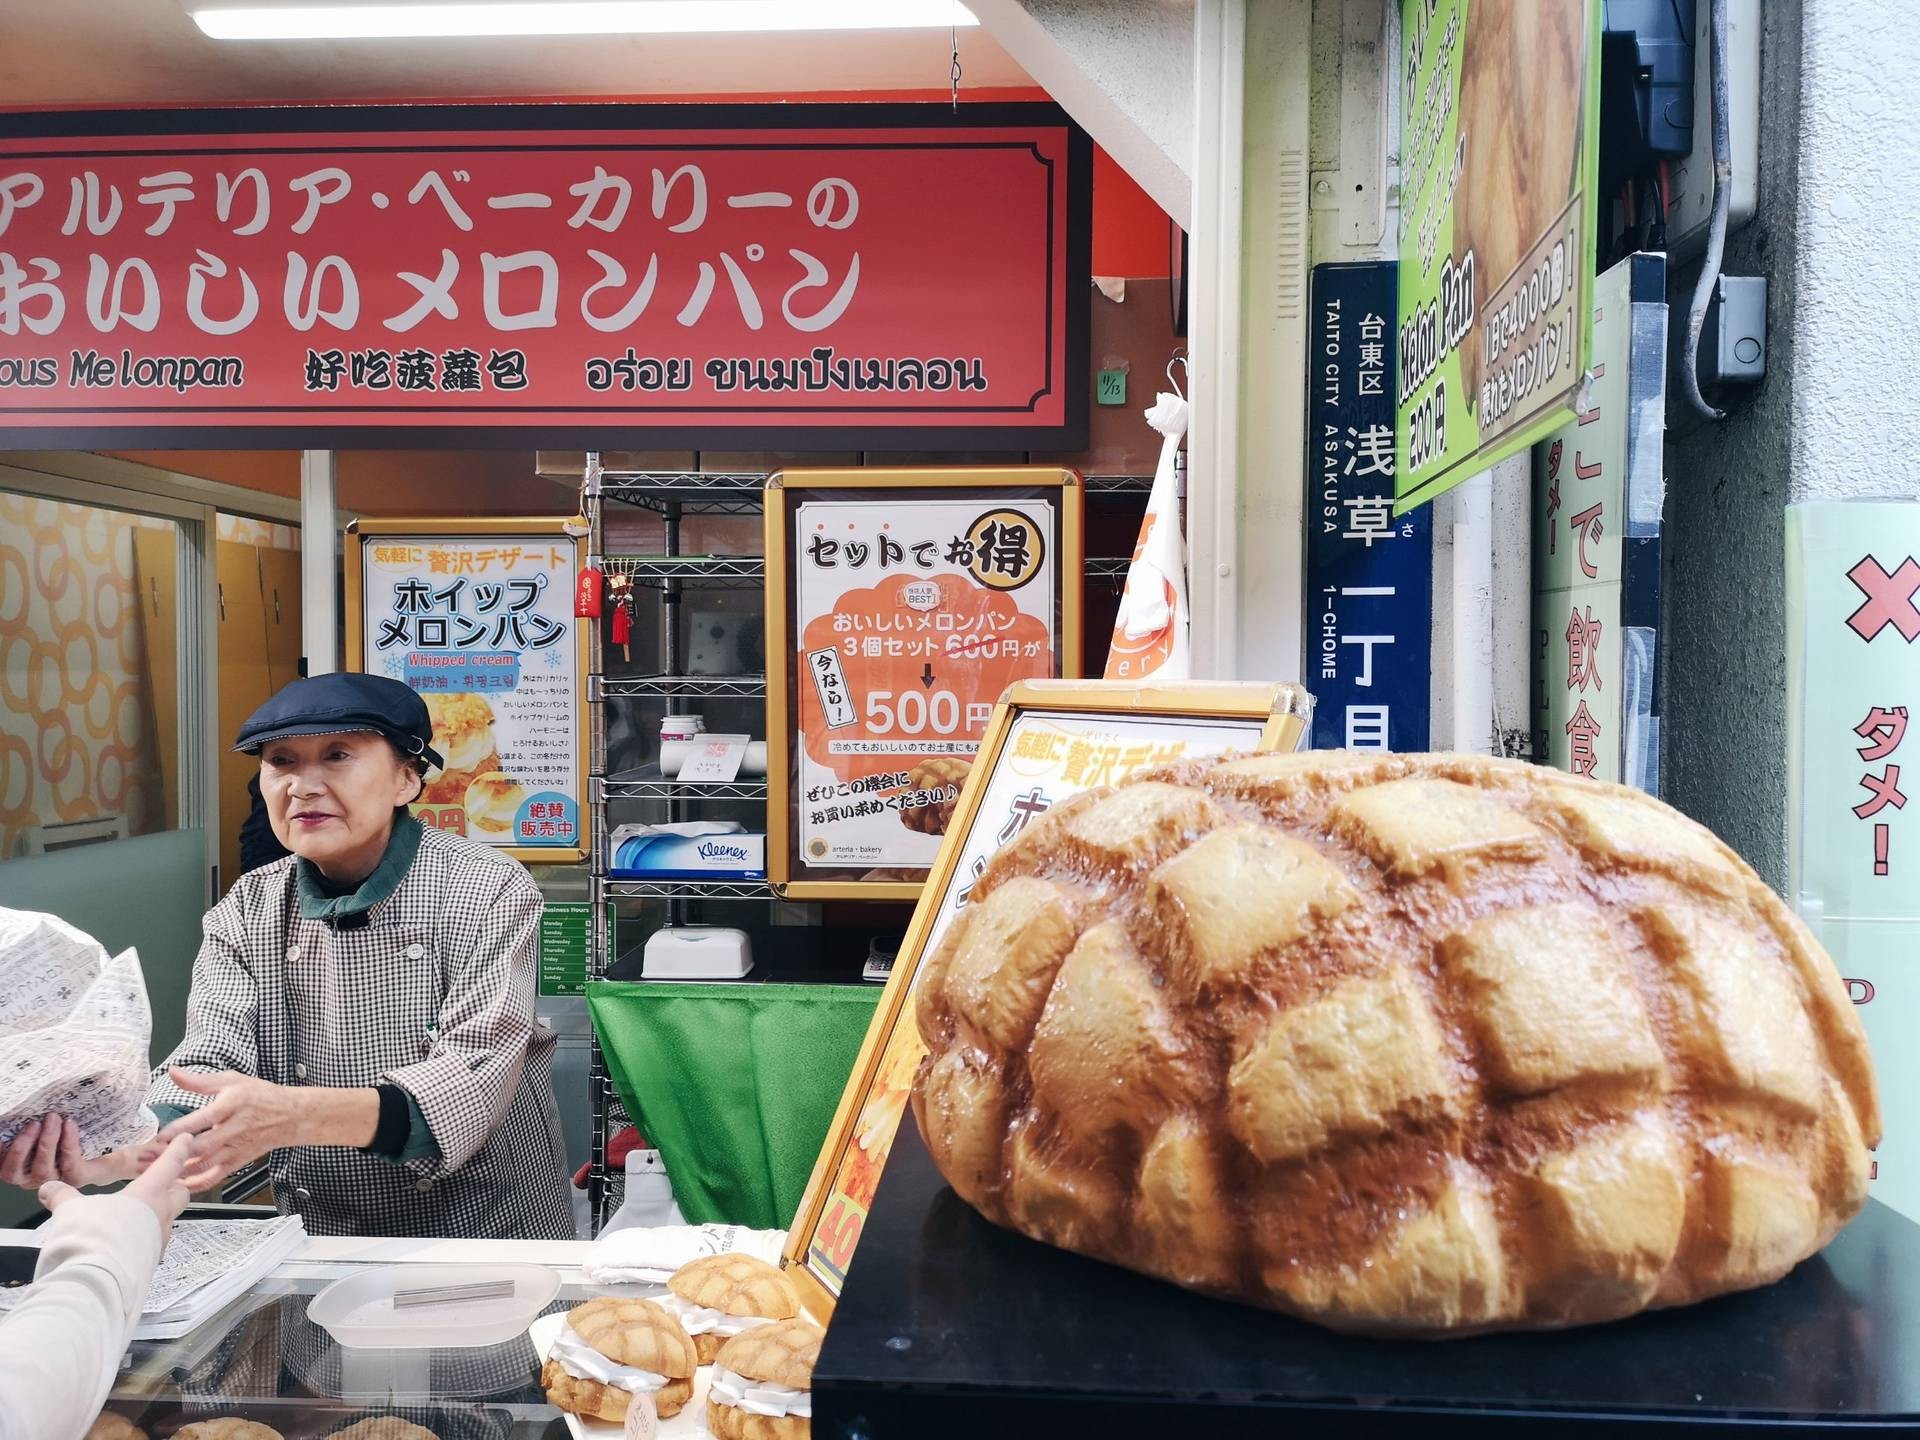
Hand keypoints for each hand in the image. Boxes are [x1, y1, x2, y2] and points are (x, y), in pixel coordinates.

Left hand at [0, 1114, 162, 1189]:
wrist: (86, 1153)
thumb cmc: (113, 1151)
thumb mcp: (133, 1147)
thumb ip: (152, 1147)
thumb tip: (177, 1141)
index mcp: (83, 1175)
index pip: (70, 1170)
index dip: (67, 1149)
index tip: (71, 1123)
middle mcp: (57, 1180)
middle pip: (42, 1172)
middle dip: (46, 1144)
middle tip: (54, 1118)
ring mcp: (35, 1176)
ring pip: (21, 1172)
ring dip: (27, 1145)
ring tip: (37, 1122)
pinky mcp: (20, 1169)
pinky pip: (5, 1167)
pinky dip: (10, 1149)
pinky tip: (21, 1129)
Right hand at [40, 1134, 195, 1252]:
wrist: (97, 1280)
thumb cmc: (91, 1236)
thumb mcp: (71, 1211)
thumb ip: (63, 1197)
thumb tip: (49, 1187)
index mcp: (148, 1193)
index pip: (169, 1164)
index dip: (178, 1150)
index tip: (185, 1140)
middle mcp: (160, 1215)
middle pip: (180, 1194)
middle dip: (174, 1187)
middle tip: (162, 1185)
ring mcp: (159, 1240)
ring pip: (167, 1222)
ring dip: (156, 1218)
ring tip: (136, 1219)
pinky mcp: (151, 1263)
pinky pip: (153, 1246)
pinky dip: (144, 1242)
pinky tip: (128, 1246)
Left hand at [160, 1069, 305, 1191]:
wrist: (290, 1116)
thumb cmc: (261, 1096)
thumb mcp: (232, 1080)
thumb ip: (199, 1080)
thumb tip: (173, 1073)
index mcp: (230, 1106)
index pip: (200, 1121)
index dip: (178, 1131)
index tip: (158, 1137)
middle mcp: (233, 1129)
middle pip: (200, 1147)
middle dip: (173, 1154)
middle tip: (150, 1158)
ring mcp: (235, 1148)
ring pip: (204, 1165)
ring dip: (180, 1170)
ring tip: (158, 1171)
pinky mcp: (237, 1162)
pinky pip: (213, 1177)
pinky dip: (195, 1183)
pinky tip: (180, 1182)